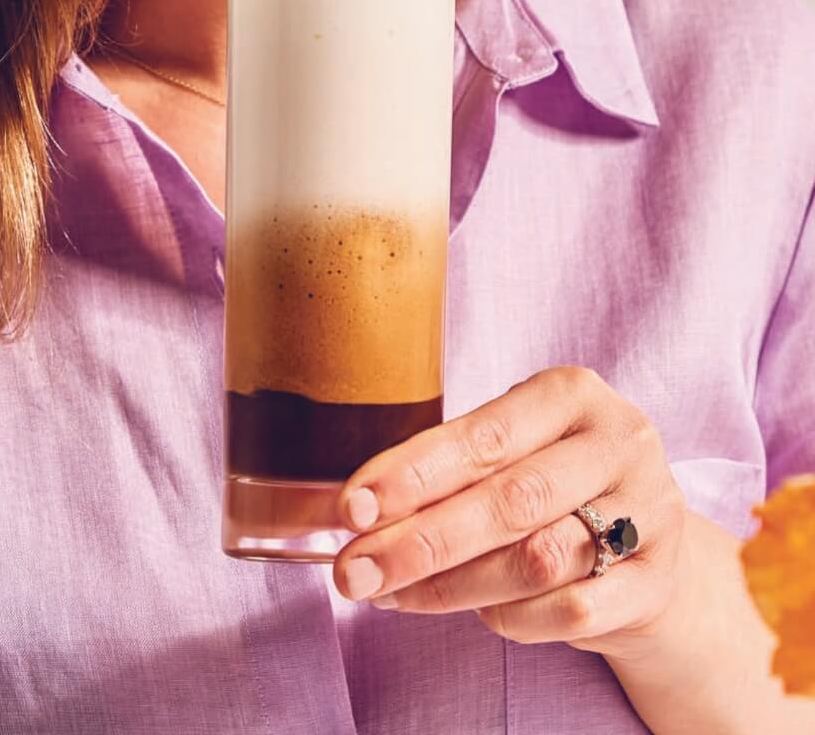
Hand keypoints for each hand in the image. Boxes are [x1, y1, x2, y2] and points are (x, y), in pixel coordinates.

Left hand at [332, 367, 687, 659]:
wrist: (647, 540)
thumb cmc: (552, 482)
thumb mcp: (508, 452)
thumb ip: (444, 474)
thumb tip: (354, 513)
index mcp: (570, 394)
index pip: (482, 437)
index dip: (411, 475)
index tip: (352, 509)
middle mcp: (619, 442)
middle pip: (509, 500)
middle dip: (419, 542)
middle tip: (353, 572)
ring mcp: (650, 512)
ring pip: (538, 559)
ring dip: (452, 586)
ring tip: (393, 594)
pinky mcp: (660, 580)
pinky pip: (571, 611)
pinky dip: (512, 619)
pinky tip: (477, 614)